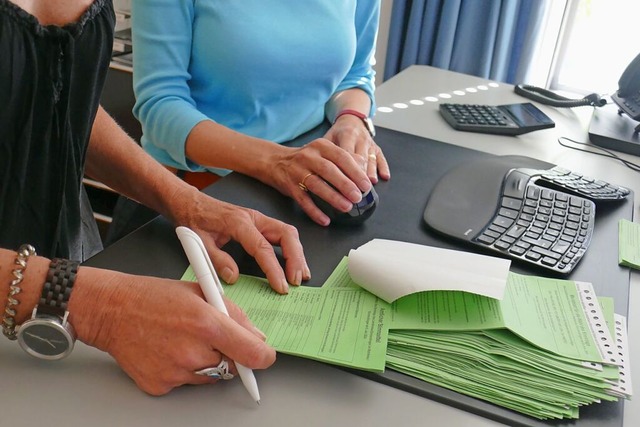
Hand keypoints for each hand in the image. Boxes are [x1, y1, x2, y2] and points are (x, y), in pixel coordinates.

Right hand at [69, 267, 274, 395]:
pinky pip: (186, 383)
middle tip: (211, 338)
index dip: (263, 356)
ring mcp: (175, 372)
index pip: (252, 354)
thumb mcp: (201, 291)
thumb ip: (233, 314)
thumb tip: (255, 336)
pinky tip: (168, 350)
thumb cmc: (152, 296)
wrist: (111, 310)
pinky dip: (183, 371)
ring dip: (206, 362)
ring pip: (210, 376)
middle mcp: (192, 351)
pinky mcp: (160, 385)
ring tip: (184, 340)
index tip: (265, 355)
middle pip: (232, 366)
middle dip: (229, 353)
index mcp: (206, 323)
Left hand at [170, 189, 308, 293]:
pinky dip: (291, 248)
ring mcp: (259, 219)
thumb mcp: (198, 243)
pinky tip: (293, 262)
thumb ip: (216, 260)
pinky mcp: (259, 223)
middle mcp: (253, 218)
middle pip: (286, 235)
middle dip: (296, 258)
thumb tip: (234, 277)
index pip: (263, 248)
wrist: (190, 203)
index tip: (281, 286)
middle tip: (296, 281)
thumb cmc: (194, 219)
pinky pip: (282, 234)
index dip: (274, 269)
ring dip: (297, 253)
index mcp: (239, 222)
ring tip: (300, 275)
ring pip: (288, 233)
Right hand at [264, 138, 372, 225]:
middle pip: (329, 170)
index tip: (366, 185)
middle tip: (358, 197)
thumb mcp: (324, 152)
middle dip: (345, 185)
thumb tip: (364, 169)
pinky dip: (314, 211)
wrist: (275, 161)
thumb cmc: (306, 159)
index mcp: (321, 146)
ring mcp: (297, 171)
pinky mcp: (289, 185)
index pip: (341, 157)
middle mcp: (308, 156)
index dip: (355, 172)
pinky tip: (325, 220)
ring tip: (346, 207)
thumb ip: (344, 159)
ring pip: (316, 185)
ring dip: (332, 197)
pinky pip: (303, 200)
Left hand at [324, 114, 390, 183]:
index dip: (345, 169)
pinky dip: (383, 167)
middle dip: (358, 176)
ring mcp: (370, 144)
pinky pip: (381, 158)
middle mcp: (360, 139)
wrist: (352, 120)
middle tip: (355, 190)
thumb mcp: (328, 137)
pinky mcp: (377, 148)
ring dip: (370, 174)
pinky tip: (384, 176)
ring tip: (366, 188)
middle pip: (360, 159)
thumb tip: (316, 169)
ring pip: (371, 160)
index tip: (342, 183)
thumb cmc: (338, 133)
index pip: (346, 154)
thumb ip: (324, 152)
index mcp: (347, 135)